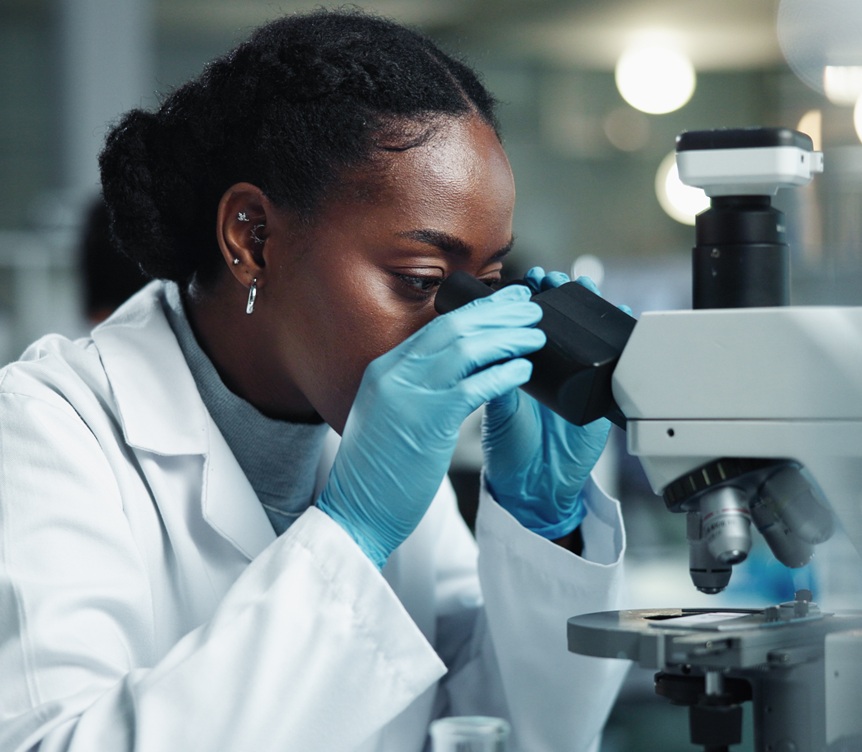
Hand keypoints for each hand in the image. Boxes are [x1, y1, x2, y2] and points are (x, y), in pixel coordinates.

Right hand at [318, 284, 545, 566]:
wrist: (354, 513)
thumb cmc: (374, 475)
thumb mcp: (385, 418)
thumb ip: (410, 390)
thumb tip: (450, 376)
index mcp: (384, 371)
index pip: (436, 328)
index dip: (475, 313)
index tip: (503, 304)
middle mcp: (394, 375)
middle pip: (454, 328)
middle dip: (497, 314)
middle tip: (529, 306)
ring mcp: (409, 395)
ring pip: (467, 349)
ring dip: (507, 338)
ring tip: (536, 334)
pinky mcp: (428, 421)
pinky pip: (474, 387)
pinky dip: (503, 374)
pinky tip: (523, 371)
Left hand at [481, 267, 610, 539]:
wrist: (533, 487)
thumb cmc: (511, 449)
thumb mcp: (499, 411)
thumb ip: (496, 383)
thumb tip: (489, 350)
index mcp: (526, 368)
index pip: (530, 323)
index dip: (529, 300)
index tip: (525, 279)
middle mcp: (555, 369)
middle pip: (563, 321)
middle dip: (559, 293)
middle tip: (550, 277)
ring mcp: (580, 381)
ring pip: (591, 335)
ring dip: (590, 307)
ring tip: (581, 285)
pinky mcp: (603, 398)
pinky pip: (618, 364)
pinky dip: (621, 340)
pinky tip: (620, 317)